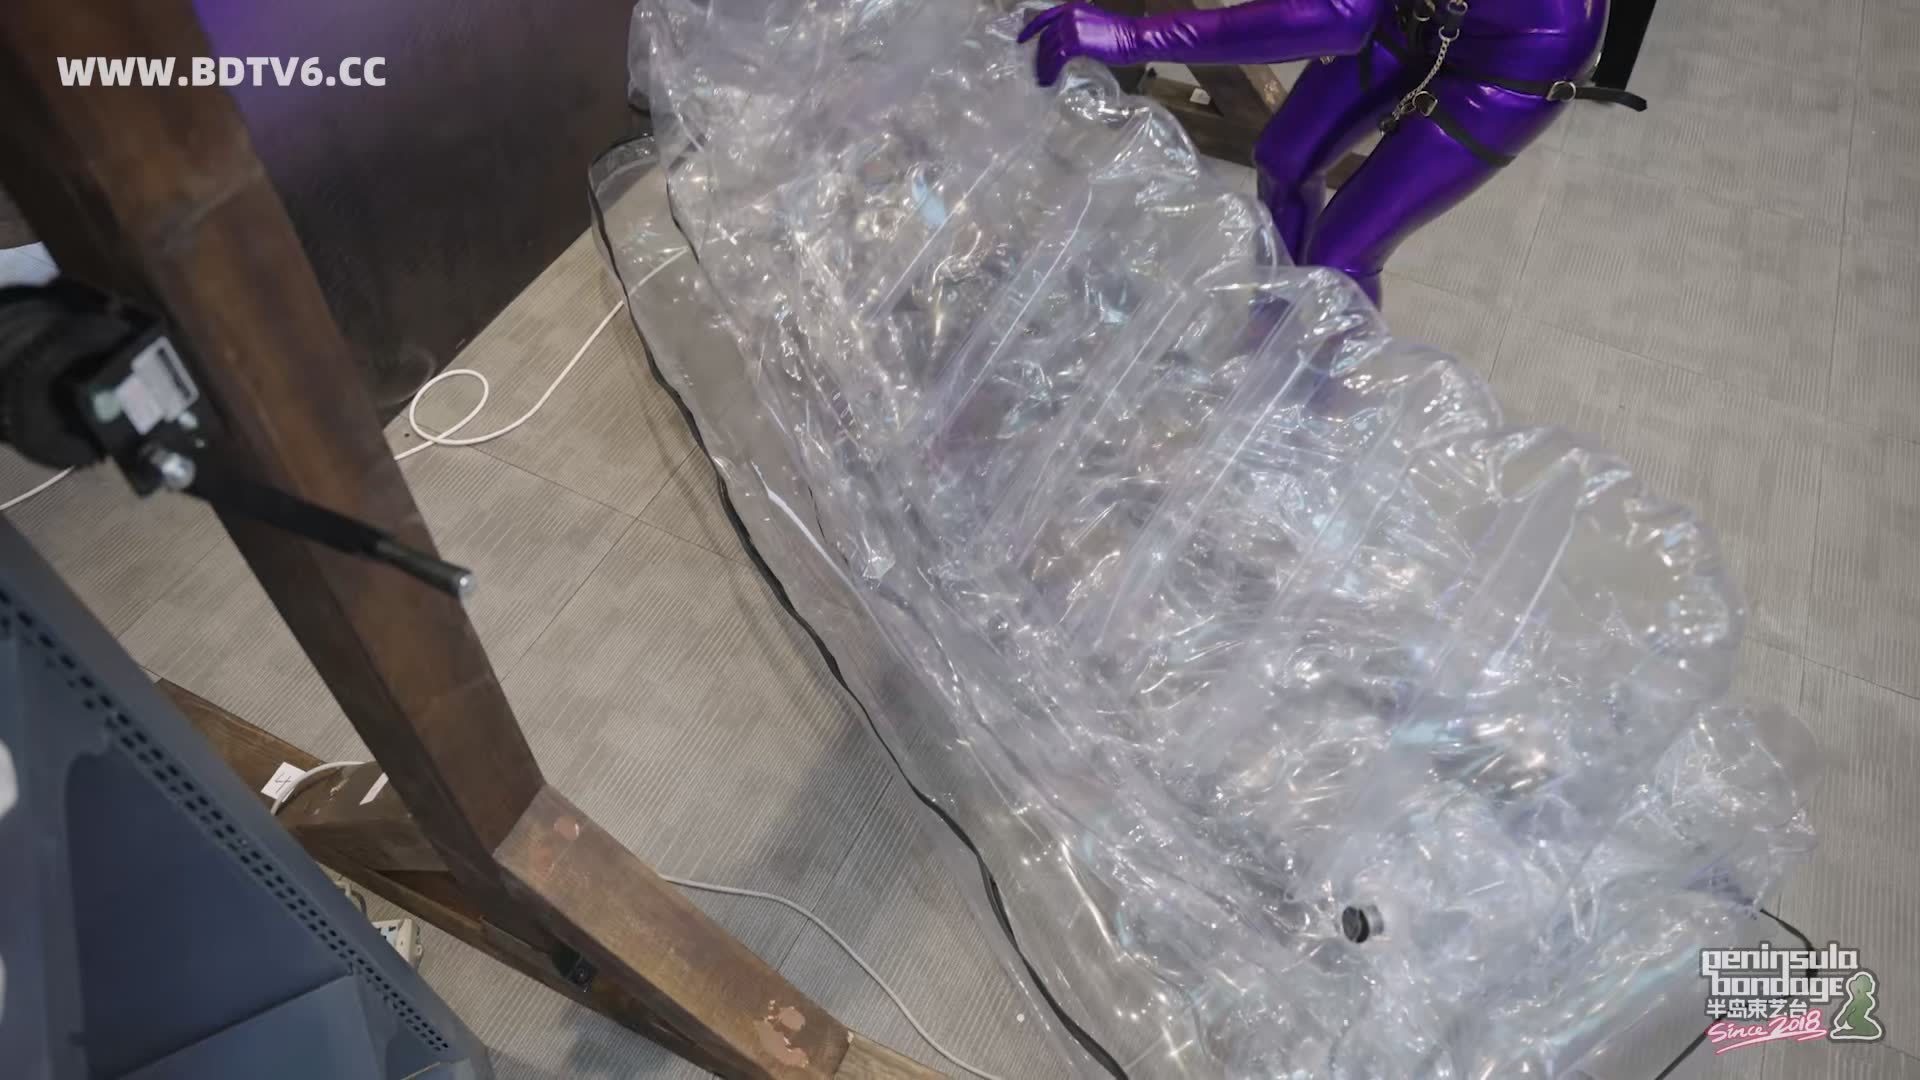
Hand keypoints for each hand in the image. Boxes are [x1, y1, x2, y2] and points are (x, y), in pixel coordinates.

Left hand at [1018, 2, 1141, 85]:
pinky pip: (1056, 59)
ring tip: (1042, 81)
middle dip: (1039, 57)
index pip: (1044, 18)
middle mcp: (1068, 15)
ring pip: (1048, 50)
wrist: (1133, 37)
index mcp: (1072, 8)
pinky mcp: (1075, 43)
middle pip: (1045, 38)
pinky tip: (1049, 80)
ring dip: (1043, 68)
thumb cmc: (1120, 36)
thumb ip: (1076, 30)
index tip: (1020, 41)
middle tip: (1036, 72)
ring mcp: (1071, 27)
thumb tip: (1064, 47)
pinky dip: (1050, 71)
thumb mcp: (1093, 25)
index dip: (1030, 29)